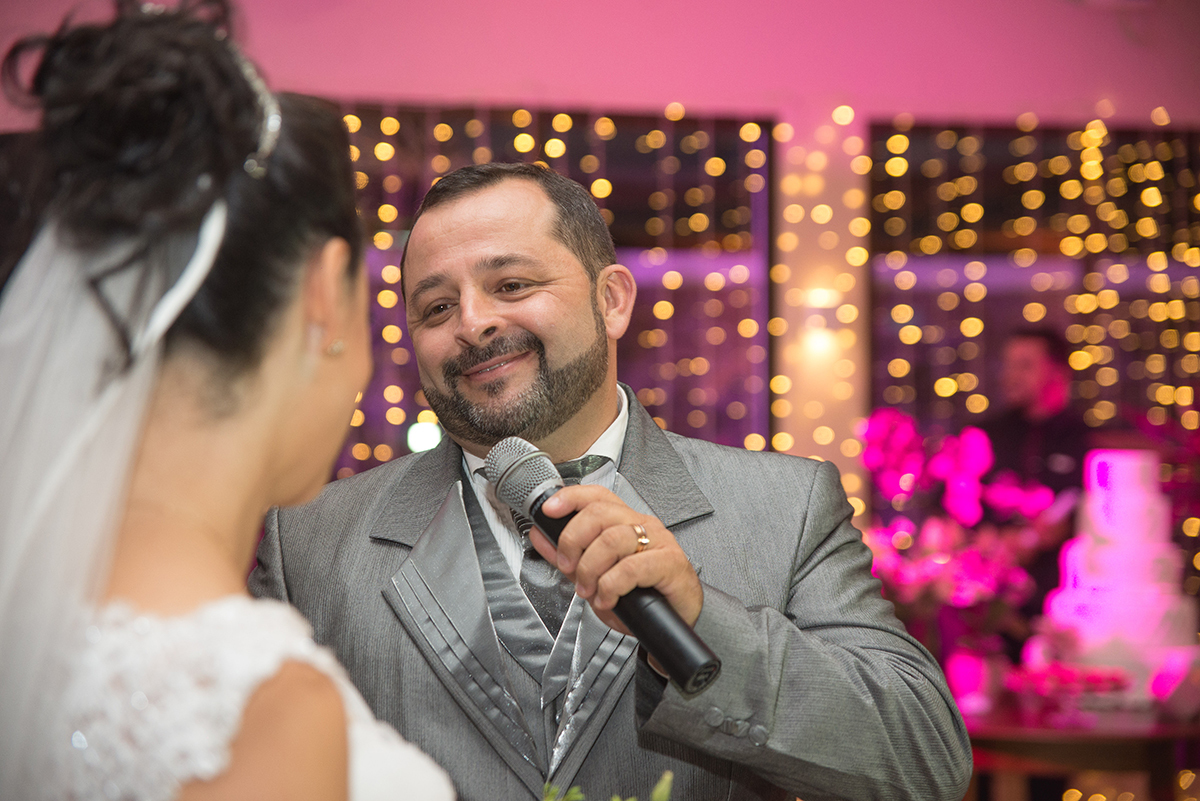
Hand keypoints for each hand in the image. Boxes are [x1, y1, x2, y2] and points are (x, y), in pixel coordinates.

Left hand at [531, 485, 703, 632]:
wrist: (675, 621)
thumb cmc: (642, 595)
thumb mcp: (596, 576)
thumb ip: (568, 556)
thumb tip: (541, 536)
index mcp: (625, 522)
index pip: (597, 496)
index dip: (571, 498)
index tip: (549, 510)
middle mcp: (642, 526)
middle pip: (599, 513)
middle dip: (573, 541)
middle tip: (569, 567)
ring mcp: (659, 542)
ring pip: (612, 539)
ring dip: (590, 568)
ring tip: (589, 589)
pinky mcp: (670, 563)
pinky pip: (631, 568)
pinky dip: (611, 586)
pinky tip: (608, 598)